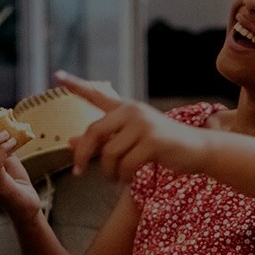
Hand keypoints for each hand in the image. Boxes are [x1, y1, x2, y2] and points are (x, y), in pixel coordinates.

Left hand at [56, 71, 211, 182]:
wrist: (197, 150)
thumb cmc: (162, 147)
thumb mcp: (128, 141)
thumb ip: (101, 140)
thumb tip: (68, 141)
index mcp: (126, 109)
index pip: (97, 95)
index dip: (76, 85)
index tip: (57, 75)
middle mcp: (133, 111)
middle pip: (94, 132)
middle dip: (83, 155)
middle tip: (78, 172)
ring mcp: (144, 124)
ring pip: (109, 153)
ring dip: (109, 172)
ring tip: (116, 178)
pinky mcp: (154, 140)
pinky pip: (126, 164)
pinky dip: (123, 177)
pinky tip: (128, 179)